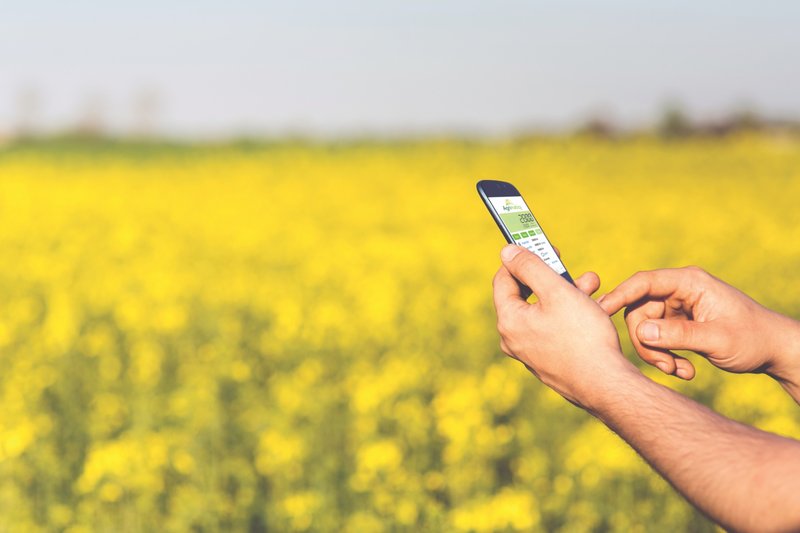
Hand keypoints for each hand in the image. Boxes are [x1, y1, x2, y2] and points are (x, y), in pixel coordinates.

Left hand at [492, 245, 637, 408]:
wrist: (607, 385)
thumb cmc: (583, 337)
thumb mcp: (557, 291)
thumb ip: (530, 267)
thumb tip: (507, 251)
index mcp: (509, 320)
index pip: (504, 279)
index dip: (522, 258)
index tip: (542, 246)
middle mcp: (513, 339)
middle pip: (526, 295)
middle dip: (551, 276)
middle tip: (569, 264)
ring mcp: (531, 353)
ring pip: (544, 312)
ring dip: (566, 293)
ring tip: (592, 283)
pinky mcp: (548, 362)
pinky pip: (553, 329)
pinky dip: (569, 315)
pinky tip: (593, 309)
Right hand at [598, 266, 799, 384]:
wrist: (775, 352)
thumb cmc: (753, 339)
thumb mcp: (716, 339)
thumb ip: (677, 335)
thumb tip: (640, 333)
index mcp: (689, 283)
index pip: (644, 283)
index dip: (619, 296)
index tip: (600, 312)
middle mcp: (680, 291)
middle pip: (639, 311)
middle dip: (647, 342)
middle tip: (665, 366)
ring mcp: (678, 308)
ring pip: (646, 329)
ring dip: (658, 354)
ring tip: (680, 371)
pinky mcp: (679, 324)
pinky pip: (658, 339)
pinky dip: (666, 357)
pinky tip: (685, 370)